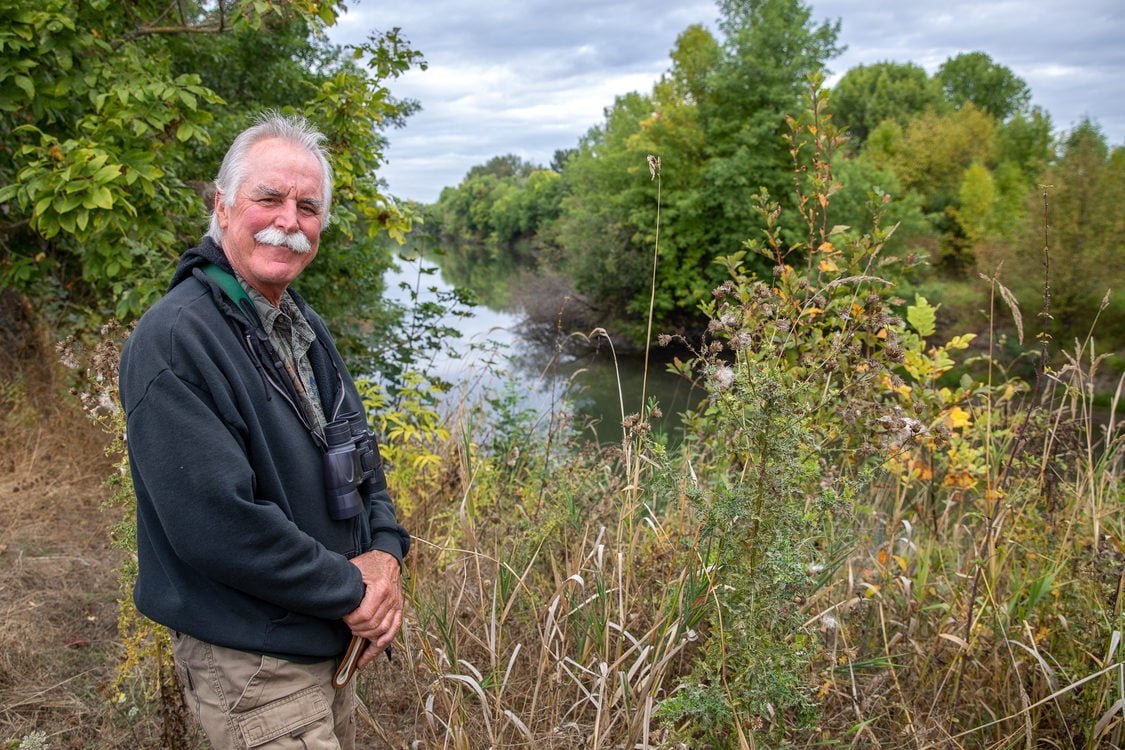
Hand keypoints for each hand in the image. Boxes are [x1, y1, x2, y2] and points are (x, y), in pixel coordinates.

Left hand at [343, 550, 402, 668]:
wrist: (388, 558)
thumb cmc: (369, 563)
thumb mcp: (354, 569)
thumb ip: (346, 585)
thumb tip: (331, 602)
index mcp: (381, 589)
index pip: (365, 616)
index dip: (351, 620)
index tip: (343, 616)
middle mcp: (392, 600)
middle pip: (373, 626)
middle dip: (357, 629)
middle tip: (347, 624)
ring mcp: (397, 607)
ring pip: (383, 633)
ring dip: (367, 638)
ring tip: (355, 635)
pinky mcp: (399, 611)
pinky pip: (392, 634)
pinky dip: (380, 647)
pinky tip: (367, 656)